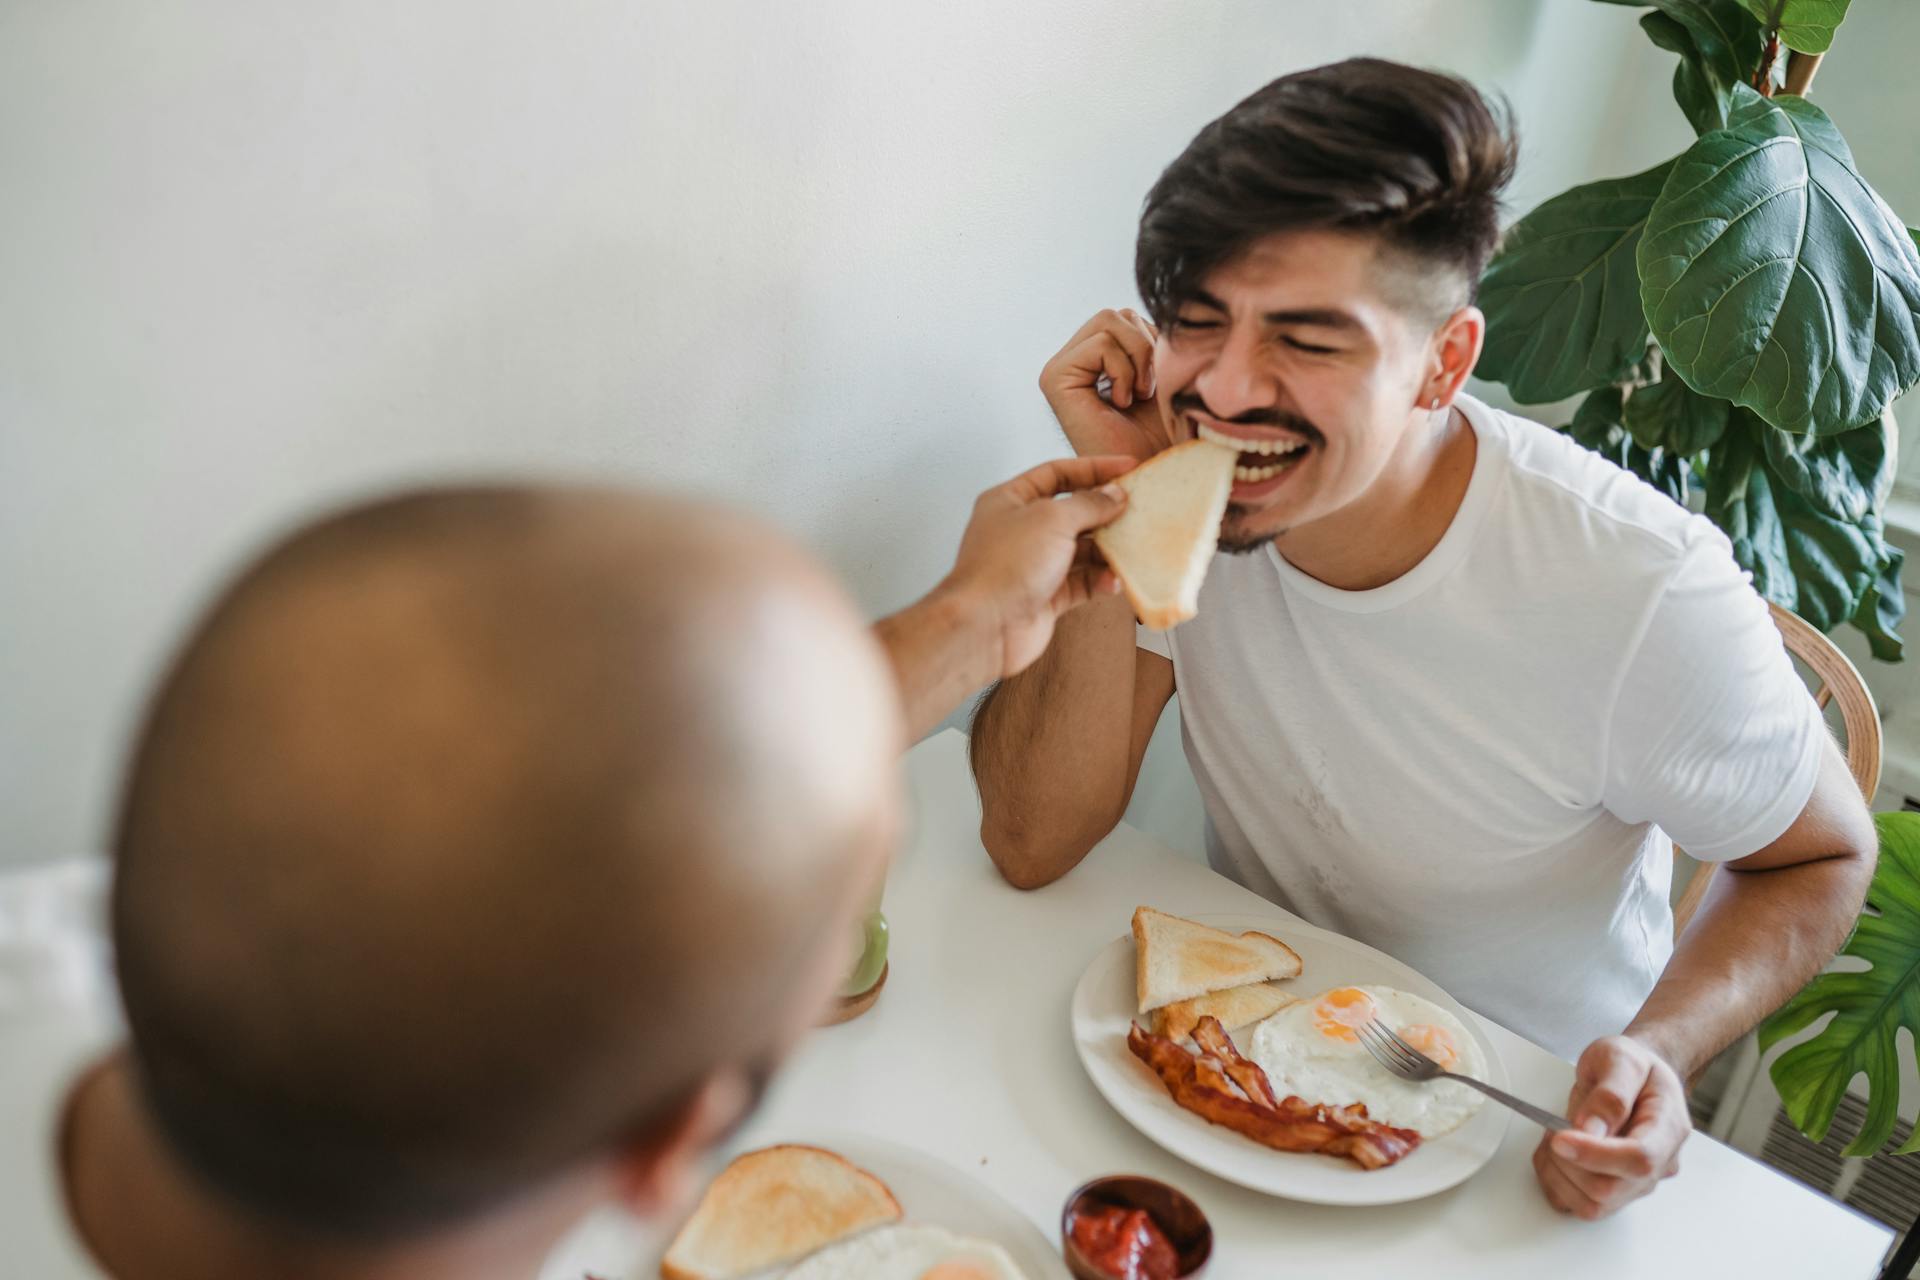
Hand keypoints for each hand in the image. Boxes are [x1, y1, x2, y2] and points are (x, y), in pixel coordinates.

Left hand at [940, 455, 1136, 677]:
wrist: (986, 627)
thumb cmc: (1003, 567)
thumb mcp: (1052, 519)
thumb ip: (1088, 504)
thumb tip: (1113, 494)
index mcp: (1010, 500)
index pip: (1056, 473)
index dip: (1093, 468)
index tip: (1126, 467)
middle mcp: (1019, 530)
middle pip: (1072, 512)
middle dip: (1104, 513)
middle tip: (1136, 510)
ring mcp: (1032, 565)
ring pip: (1080, 550)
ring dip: (1106, 552)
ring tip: (1130, 549)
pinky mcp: (1044, 596)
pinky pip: (1081, 582)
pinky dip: (1099, 580)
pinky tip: (1114, 581)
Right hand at [1040, 309, 1176, 461]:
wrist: (1156, 473)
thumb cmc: (1166, 433)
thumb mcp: (1165, 372)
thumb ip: (1149, 336)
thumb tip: (1150, 305)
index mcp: (1094, 360)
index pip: (1126, 317)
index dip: (1154, 343)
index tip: (1156, 386)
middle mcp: (1072, 362)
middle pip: (1116, 313)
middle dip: (1147, 347)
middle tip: (1149, 390)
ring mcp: (1060, 369)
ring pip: (1109, 320)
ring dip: (1138, 359)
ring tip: (1137, 396)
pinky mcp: (1055, 378)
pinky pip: (1101, 344)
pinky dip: (1124, 372)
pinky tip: (1121, 404)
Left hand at [1532, 1035, 1688, 1219]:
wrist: (1637, 1075)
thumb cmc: (1633, 1065)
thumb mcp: (1621, 1058)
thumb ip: (1609, 1093)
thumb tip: (1590, 1129)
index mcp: (1668, 1128)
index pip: (1639, 1159)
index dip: (1596, 1155)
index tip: (1561, 1138)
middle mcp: (1659, 1164)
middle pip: (1611, 1188)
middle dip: (1569, 1161)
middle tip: (1556, 1127)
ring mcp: (1637, 1183)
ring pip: (1593, 1204)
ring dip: (1559, 1173)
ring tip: (1556, 1136)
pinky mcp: (1615, 1192)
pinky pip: (1579, 1205)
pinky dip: (1555, 1183)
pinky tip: (1553, 1155)